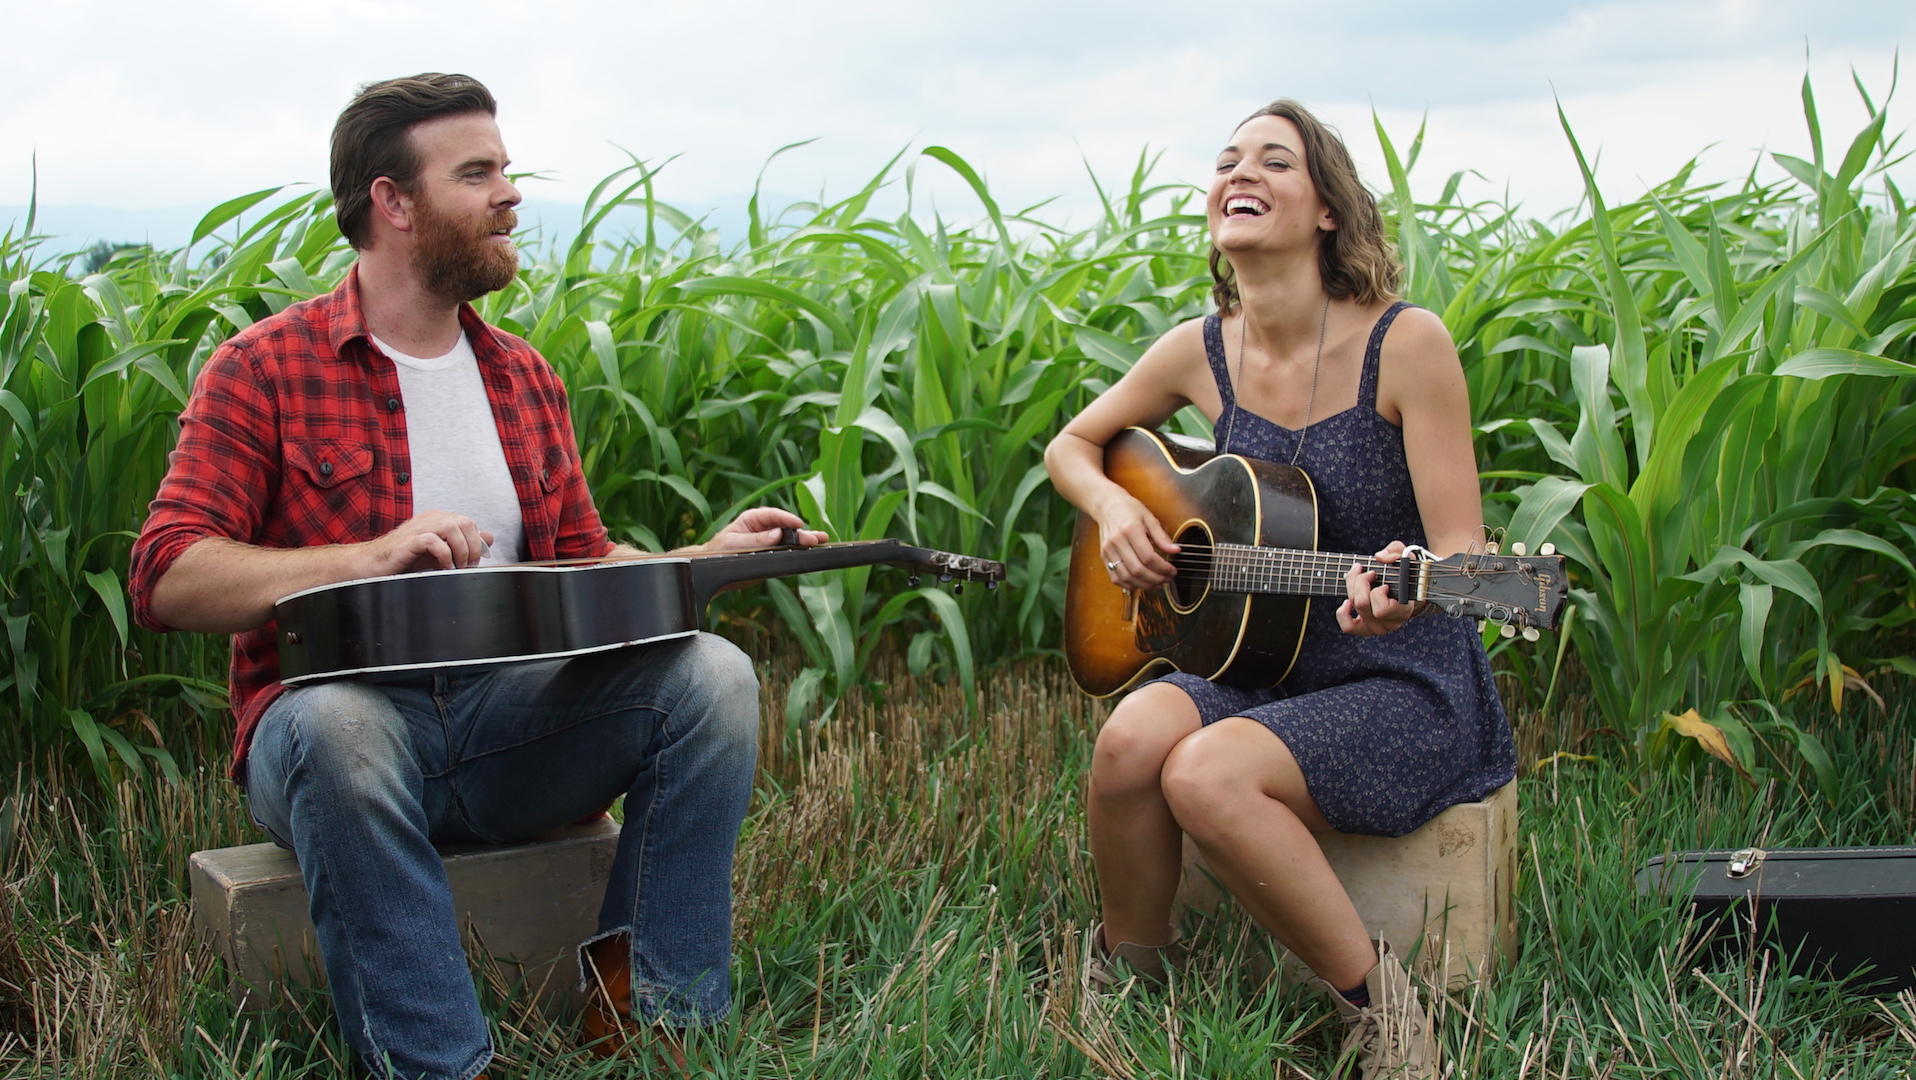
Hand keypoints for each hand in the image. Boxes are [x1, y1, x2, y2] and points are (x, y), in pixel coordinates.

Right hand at [361, 510, 494, 574]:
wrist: (372, 565)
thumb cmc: (406, 560)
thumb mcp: (441, 552)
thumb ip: (464, 543)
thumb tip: (489, 536)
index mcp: (438, 519)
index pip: (469, 523)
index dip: (476, 544)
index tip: (472, 563)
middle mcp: (430, 519)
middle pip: (465, 523)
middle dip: (472, 547)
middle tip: (466, 566)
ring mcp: (418, 528)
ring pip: (452, 527)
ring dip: (460, 550)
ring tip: (456, 567)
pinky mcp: (408, 541)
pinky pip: (433, 540)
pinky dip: (444, 555)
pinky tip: (442, 567)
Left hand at [702, 507, 827, 552]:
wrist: (714, 569)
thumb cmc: (721, 551)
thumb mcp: (736, 544)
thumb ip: (756, 540)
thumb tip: (776, 535)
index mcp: (753, 519)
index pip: (773, 515)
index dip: (786, 519)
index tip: (798, 524)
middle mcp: (765, 528)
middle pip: (785, 528)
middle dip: (800, 533)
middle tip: (814, 538)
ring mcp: (770, 541)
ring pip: (790, 539)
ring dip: (804, 540)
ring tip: (821, 541)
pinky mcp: (773, 554)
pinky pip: (788, 552)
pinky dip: (800, 551)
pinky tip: (813, 550)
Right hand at [1095, 493, 1179, 588]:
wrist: (1107, 506)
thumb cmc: (1129, 509)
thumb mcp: (1149, 518)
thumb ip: (1162, 536)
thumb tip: (1175, 551)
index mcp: (1130, 530)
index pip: (1148, 557)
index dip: (1163, 567)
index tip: (1172, 570)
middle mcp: (1117, 541)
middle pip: (1137, 569)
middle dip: (1155, 578)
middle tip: (1167, 579)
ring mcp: (1108, 550)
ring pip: (1126, 576)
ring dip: (1144, 584)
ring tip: (1157, 583)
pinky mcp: (1104, 556)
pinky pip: (1115, 577)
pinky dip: (1129, 584)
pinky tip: (1141, 583)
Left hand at [1337, 540, 1416, 636]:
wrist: (1409, 587)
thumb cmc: (1406, 571)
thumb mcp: (1405, 556)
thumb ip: (1396, 551)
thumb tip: (1380, 557)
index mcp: (1404, 609)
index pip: (1381, 609)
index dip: (1377, 591)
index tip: (1380, 576)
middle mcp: (1392, 622)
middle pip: (1362, 604)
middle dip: (1361, 582)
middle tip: (1369, 572)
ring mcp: (1379, 627)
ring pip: (1356, 609)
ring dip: (1353, 590)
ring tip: (1361, 580)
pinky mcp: (1368, 628)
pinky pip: (1349, 627)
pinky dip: (1343, 614)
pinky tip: (1347, 603)